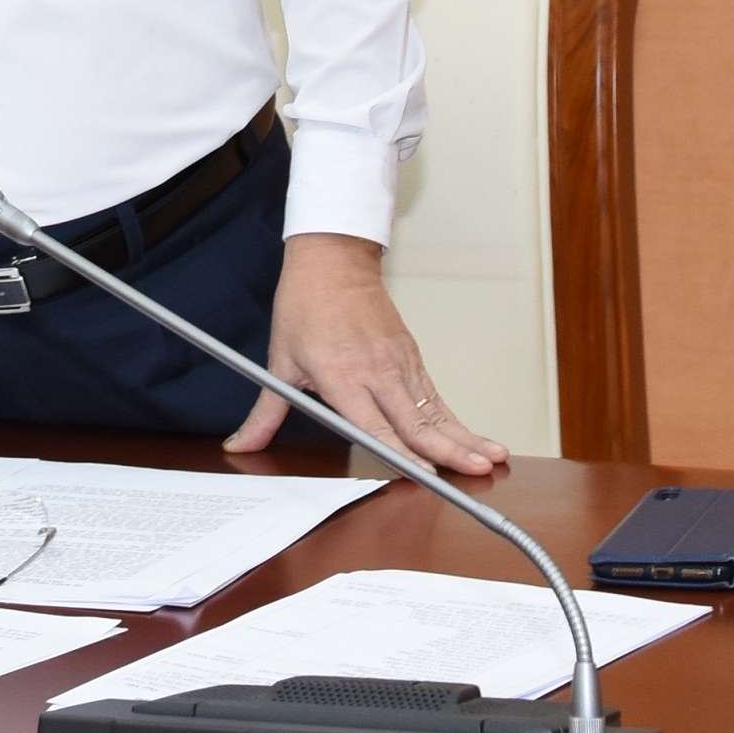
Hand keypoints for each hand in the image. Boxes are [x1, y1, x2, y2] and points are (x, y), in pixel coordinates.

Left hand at [225, 233, 506, 476]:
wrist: (332, 259)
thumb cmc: (305, 306)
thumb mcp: (279, 361)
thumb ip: (265, 413)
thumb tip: (239, 445)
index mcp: (342, 376)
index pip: (376, 424)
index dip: (402, 451)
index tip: (425, 473)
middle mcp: (377, 371)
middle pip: (417, 420)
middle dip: (450, 450)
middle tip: (477, 472)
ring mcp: (399, 363)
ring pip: (435, 410)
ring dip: (465, 436)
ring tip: (494, 458)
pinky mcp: (411, 356)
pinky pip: (436, 397)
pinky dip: (457, 420)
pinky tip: (479, 438)